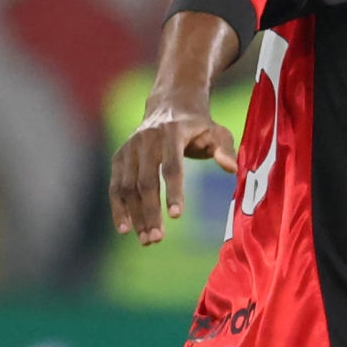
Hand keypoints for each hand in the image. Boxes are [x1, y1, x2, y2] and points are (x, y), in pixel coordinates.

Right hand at [109, 92, 236, 243]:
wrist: (169, 106)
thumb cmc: (199, 126)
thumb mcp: (217, 132)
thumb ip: (224, 150)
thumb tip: (231, 168)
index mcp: (171, 133)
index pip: (171, 166)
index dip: (173, 192)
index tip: (176, 216)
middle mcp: (145, 140)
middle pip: (145, 182)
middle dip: (150, 212)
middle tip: (158, 239)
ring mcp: (129, 149)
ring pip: (127, 187)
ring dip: (135, 215)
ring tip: (147, 241)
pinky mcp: (119, 157)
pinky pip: (115, 186)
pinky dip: (118, 208)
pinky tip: (125, 229)